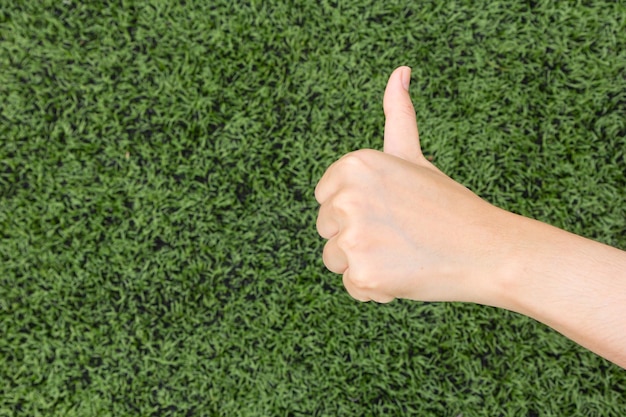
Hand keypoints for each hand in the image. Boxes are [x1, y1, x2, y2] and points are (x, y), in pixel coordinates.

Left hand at [315, 66, 513, 303]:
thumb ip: (398, 116)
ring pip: (335, 260)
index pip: (325, 198)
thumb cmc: (449, 205)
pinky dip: (376, 290)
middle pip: (326, 229)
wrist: (488, 249)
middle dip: (357, 238)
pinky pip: (352, 288)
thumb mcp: (415, 157)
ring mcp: (354, 237)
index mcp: (353, 166)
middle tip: (401, 234)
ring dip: (365, 265)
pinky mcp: (363, 273)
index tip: (388, 210)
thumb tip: (400, 71)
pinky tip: (407, 275)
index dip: (355, 210)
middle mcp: (347, 196)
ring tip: (404, 254)